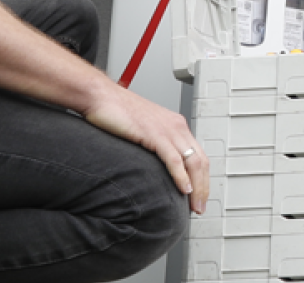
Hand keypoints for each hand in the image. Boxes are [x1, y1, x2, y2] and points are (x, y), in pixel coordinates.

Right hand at [83, 84, 210, 214]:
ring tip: (195, 205)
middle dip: (203, 187)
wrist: (100, 96)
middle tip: (200, 208)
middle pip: (200, 161)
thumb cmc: (116, 112)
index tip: (199, 196)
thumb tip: (157, 167)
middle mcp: (176, 126)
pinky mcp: (154, 133)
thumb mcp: (143, 130)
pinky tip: (183, 189)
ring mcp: (167, 129)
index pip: (199, 155)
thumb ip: (155, 144)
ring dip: (196, 187)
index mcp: (176, 125)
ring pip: (192, 162)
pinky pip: (173, 159)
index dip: (202, 178)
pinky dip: (181, 176)